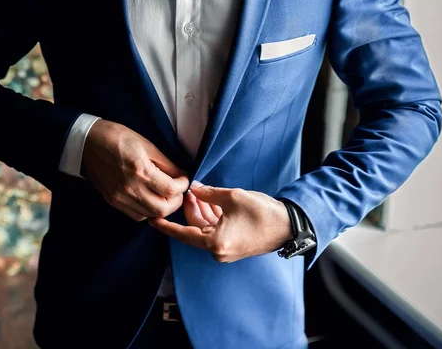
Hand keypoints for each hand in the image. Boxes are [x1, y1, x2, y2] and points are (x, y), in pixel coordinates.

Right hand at [82, 119, 189, 221]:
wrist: (88, 142)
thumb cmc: (119, 138)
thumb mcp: (147, 145)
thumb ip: (167, 164)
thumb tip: (182, 175)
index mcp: (140, 170)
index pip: (171, 190)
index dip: (182, 186)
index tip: (183, 178)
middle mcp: (130, 188)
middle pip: (162, 209)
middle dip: (175, 201)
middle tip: (176, 190)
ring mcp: (120, 197)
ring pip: (150, 215)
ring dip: (162, 207)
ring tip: (164, 195)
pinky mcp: (113, 201)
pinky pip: (136, 216)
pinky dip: (147, 211)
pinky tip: (149, 199)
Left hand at [149, 181, 293, 262]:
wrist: (290, 225)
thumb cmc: (263, 213)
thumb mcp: (232, 197)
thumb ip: (209, 193)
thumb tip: (194, 189)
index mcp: (215, 243)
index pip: (183, 233)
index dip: (166, 225)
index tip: (151, 220)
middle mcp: (218, 251)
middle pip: (194, 228)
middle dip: (189, 208)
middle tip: (186, 190)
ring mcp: (225, 250)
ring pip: (204, 229)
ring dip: (201, 210)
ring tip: (197, 191)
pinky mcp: (233, 246)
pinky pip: (214, 231)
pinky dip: (211, 217)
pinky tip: (209, 200)